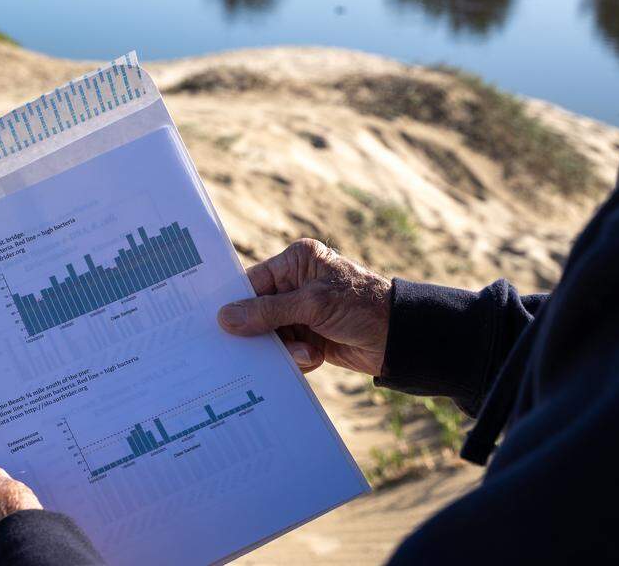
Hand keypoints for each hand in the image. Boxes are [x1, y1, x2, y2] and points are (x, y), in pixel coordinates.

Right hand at [217, 239, 391, 375]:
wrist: (401, 339)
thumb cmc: (361, 307)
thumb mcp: (313, 305)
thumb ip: (267, 312)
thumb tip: (225, 318)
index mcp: (297, 261)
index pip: (254, 281)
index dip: (237, 303)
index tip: (218, 323)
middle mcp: (297, 283)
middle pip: (258, 312)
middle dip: (264, 332)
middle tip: (258, 349)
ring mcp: (304, 311)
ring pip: (272, 335)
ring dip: (286, 348)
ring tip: (308, 352)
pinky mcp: (311, 336)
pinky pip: (287, 350)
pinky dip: (298, 357)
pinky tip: (316, 356)